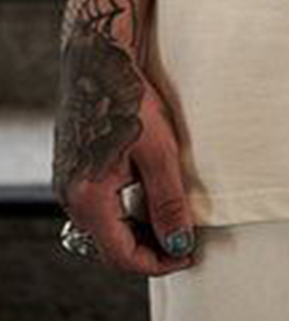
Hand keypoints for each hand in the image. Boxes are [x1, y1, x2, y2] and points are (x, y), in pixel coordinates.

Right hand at [53, 28, 197, 275]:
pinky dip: (126, 211)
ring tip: (173, 218)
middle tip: (185, 241)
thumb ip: (168, 201)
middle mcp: (71, 197)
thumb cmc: (128, 98)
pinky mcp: (74, 167)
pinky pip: (99, 205)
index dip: (158, 262)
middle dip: (149, 250)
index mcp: (88, 199)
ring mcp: (69, 183)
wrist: (100, 57)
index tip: (188, 255)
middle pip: (110, 246)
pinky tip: (150, 196)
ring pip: (105, 227)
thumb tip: (179, 242)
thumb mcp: (159, 151)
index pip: (121, 256)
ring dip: (138, 231)